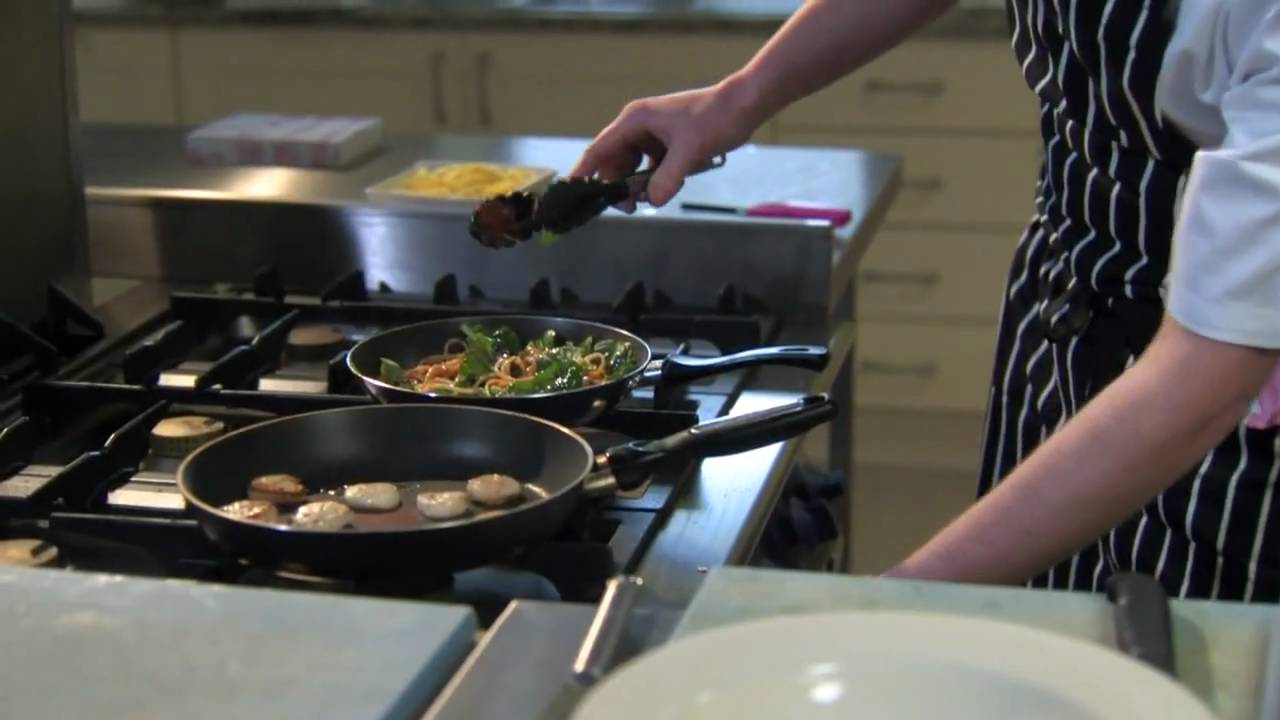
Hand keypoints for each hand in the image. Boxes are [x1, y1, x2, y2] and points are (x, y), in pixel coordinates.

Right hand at [569, 78, 762, 207]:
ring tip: (650, 198)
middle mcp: (637, 127)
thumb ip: (669, 177)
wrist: (743, 106)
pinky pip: (650, 169)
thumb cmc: (715, 118)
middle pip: (613, 164)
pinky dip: (655, 181)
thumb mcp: (690, 150)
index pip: (599, 150)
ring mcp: (651, 136)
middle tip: (631, 207)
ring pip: (632, 168)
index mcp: (634, 121)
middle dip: (618, 186)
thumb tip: (652, 201)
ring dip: (638, 186)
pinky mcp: (665, 145)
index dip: (584, 172)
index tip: (571, 192)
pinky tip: (671, 186)